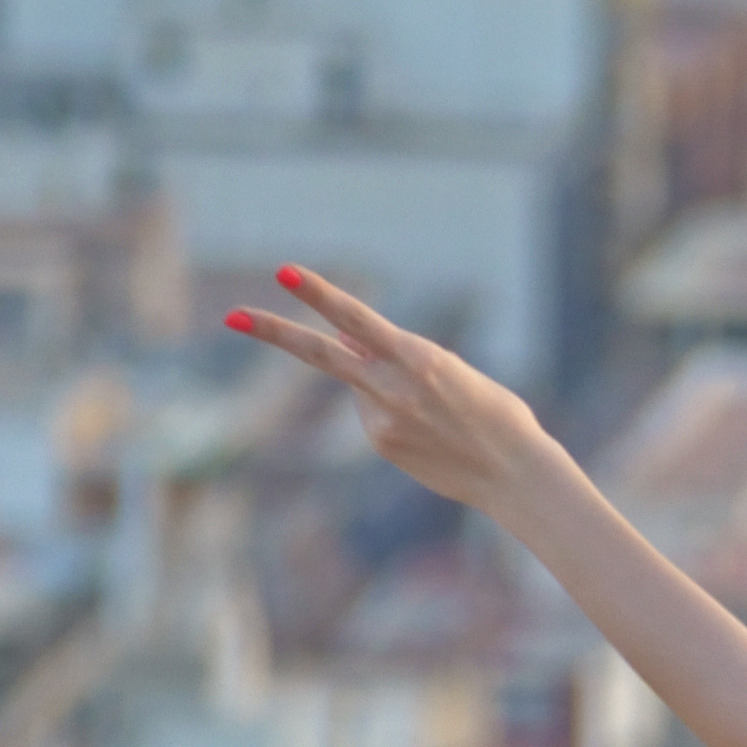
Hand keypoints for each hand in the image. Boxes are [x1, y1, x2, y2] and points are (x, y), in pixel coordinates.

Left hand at [226, 268, 562, 514]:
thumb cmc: (494, 414)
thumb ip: (395, 354)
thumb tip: (344, 340)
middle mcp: (393, 387)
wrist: (515, 473)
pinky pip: (372, 414)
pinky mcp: (381, 443)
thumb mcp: (450, 369)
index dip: (318, 294)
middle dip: (274, 333)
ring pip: (360, 384)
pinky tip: (428, 433)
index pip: (356, 318)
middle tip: (231, 315)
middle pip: (321, 355)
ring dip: (383, 386)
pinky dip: (392, 413)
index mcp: (418, 357)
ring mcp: (382, 419)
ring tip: (437, 413)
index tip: (282, 272)